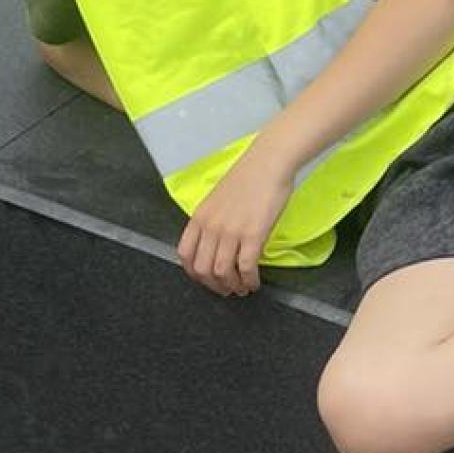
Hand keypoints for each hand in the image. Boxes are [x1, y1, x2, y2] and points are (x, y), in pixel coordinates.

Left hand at [177, 149, 293, 297]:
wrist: (268, 163)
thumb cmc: (248, 177)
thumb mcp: (218, 199)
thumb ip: (212, 222)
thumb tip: (216, 245)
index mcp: (199, 217)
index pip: (185, 255)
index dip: (195, 274)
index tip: (207, 279)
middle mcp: (211, 226)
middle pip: (203, 269)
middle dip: (215, 286)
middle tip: (227, 289)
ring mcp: (231, 231)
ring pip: (223, 273)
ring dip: (233, 286)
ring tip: (243, 288)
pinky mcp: (253, 234)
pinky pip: (246, 267)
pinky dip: (250, 280)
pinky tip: (255, 282)